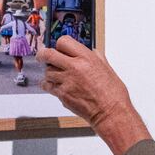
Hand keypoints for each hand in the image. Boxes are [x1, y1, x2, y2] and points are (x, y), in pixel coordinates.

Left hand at [37, 37, 150, 154]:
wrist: (110, 112)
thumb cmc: (113, 94)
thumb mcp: (108, 69)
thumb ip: (97, 58)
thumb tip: (91, 52)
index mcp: (87, 58)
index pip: (64, 42)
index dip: (59, 44)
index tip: (58, 48)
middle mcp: (75, 67)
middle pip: (48, 54)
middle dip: (43, 54)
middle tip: (42, 56)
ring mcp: (66, 81)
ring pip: (47, 72)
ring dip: (50, 73)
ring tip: (56, 76)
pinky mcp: (62, 94)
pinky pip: (48, 86)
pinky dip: (49, 86)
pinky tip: (55, 86)